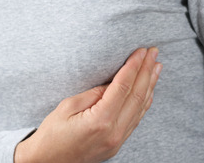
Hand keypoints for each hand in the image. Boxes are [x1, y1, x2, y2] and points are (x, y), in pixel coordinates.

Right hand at [14, 47, 161, 162]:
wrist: (47, 162)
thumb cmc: (52, 135)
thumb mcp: (67, 107)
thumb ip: (94, 94)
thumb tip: (113, 83)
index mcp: (100, 121)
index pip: (123, 87)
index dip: (133, 66)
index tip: (141, 51)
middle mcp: (114, 132)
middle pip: (137, 96)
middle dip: (147, 71)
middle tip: (154, 53)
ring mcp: (118, 140)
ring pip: (140, 108)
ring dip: (150, 85)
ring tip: (157, 67)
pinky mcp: (117, 143)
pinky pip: (135, 119)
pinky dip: (144, 102)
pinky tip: (148, 90)